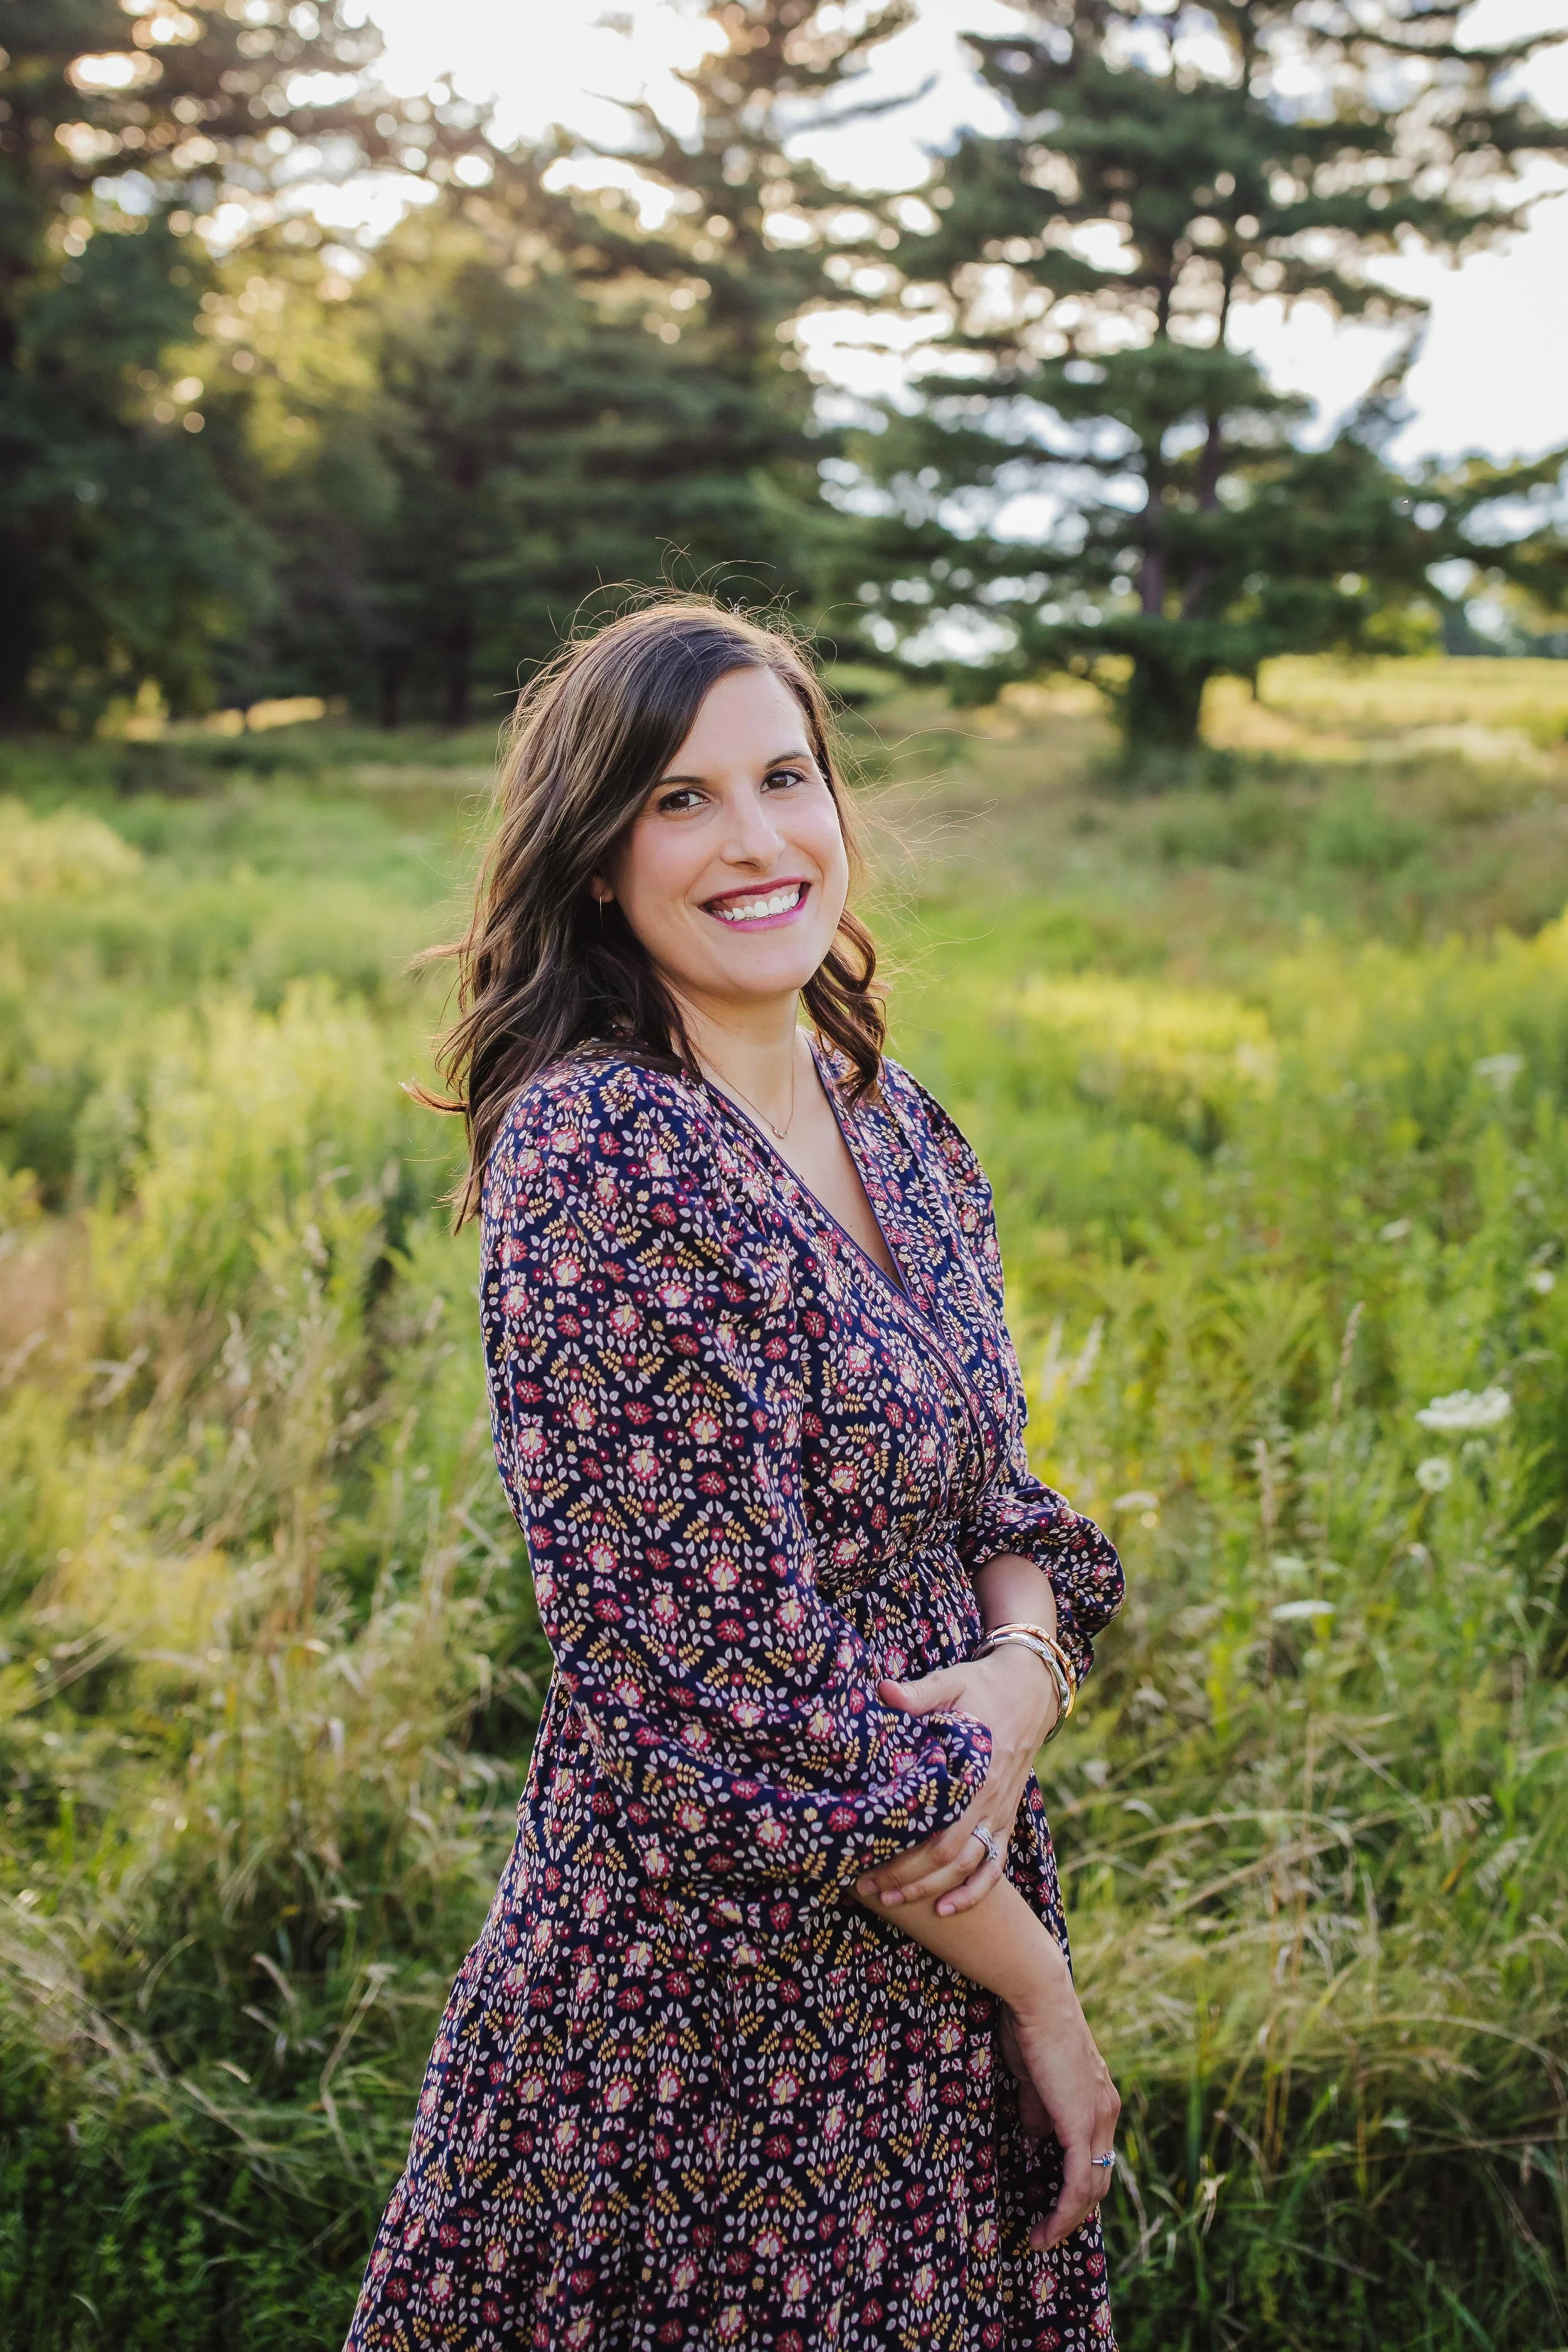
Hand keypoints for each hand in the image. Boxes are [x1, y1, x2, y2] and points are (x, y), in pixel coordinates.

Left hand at [853, 1646, 1059, 1918]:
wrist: (1030, 1689)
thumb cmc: (983, 1686)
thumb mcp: (952, 1682)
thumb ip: (919, 1692)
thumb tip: (883, 1691)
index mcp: (973, 1772)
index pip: (935, 1827)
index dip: (901, 1851)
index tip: (864, 1858)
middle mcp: (988, 1800)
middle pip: (946, 1855)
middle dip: (906, 1877)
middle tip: (868, 1886)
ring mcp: (999, 1811)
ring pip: (967, 1866)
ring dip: (932, 1888)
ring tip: (893, 1901)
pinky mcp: (1006, 1816)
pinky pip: (995, 1864)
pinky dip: (974, 1892)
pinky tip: (948, 1909)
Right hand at [997, 1977, 1120, 2250]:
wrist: (1038, 1999)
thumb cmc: (1029, 2028)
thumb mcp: (1034, 2077)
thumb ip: (1039, 2109)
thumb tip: (1035, 2139)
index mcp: (1098, 2098)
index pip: (1095, 2155)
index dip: (1078, 2186)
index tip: (1054, 2208)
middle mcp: (1107, 2111)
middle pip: (1099, 2178)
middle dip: (1074, 2213)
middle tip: (1047, 2232)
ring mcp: (1099, 2118)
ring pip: (1092, 2187)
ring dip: (1067, 2220)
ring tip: (1042, 2240)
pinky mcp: (1082, 2124)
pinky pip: (1078, 2183)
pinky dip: (1063, 2212)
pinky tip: (1045, 2230)